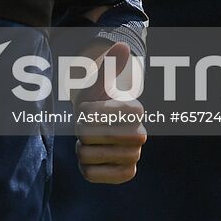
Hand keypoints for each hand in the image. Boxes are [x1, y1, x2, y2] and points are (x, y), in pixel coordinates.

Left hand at [73, 40, 146, 183]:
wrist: (98, 127)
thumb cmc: (97, 101)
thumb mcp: (99, 82)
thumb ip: (111, 65)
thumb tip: (123, 45)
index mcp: (135, 110)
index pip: (99, 113)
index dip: (86, 111)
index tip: (88, 109)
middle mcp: (140, 135)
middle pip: (92, 134)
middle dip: (81, 130)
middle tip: (85, 127)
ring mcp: (134, 156)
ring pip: (90, 155)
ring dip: (82, 149)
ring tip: (88, 143)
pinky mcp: (126, 174)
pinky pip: (93, 175)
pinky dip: (85, 167)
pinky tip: (92, 159)